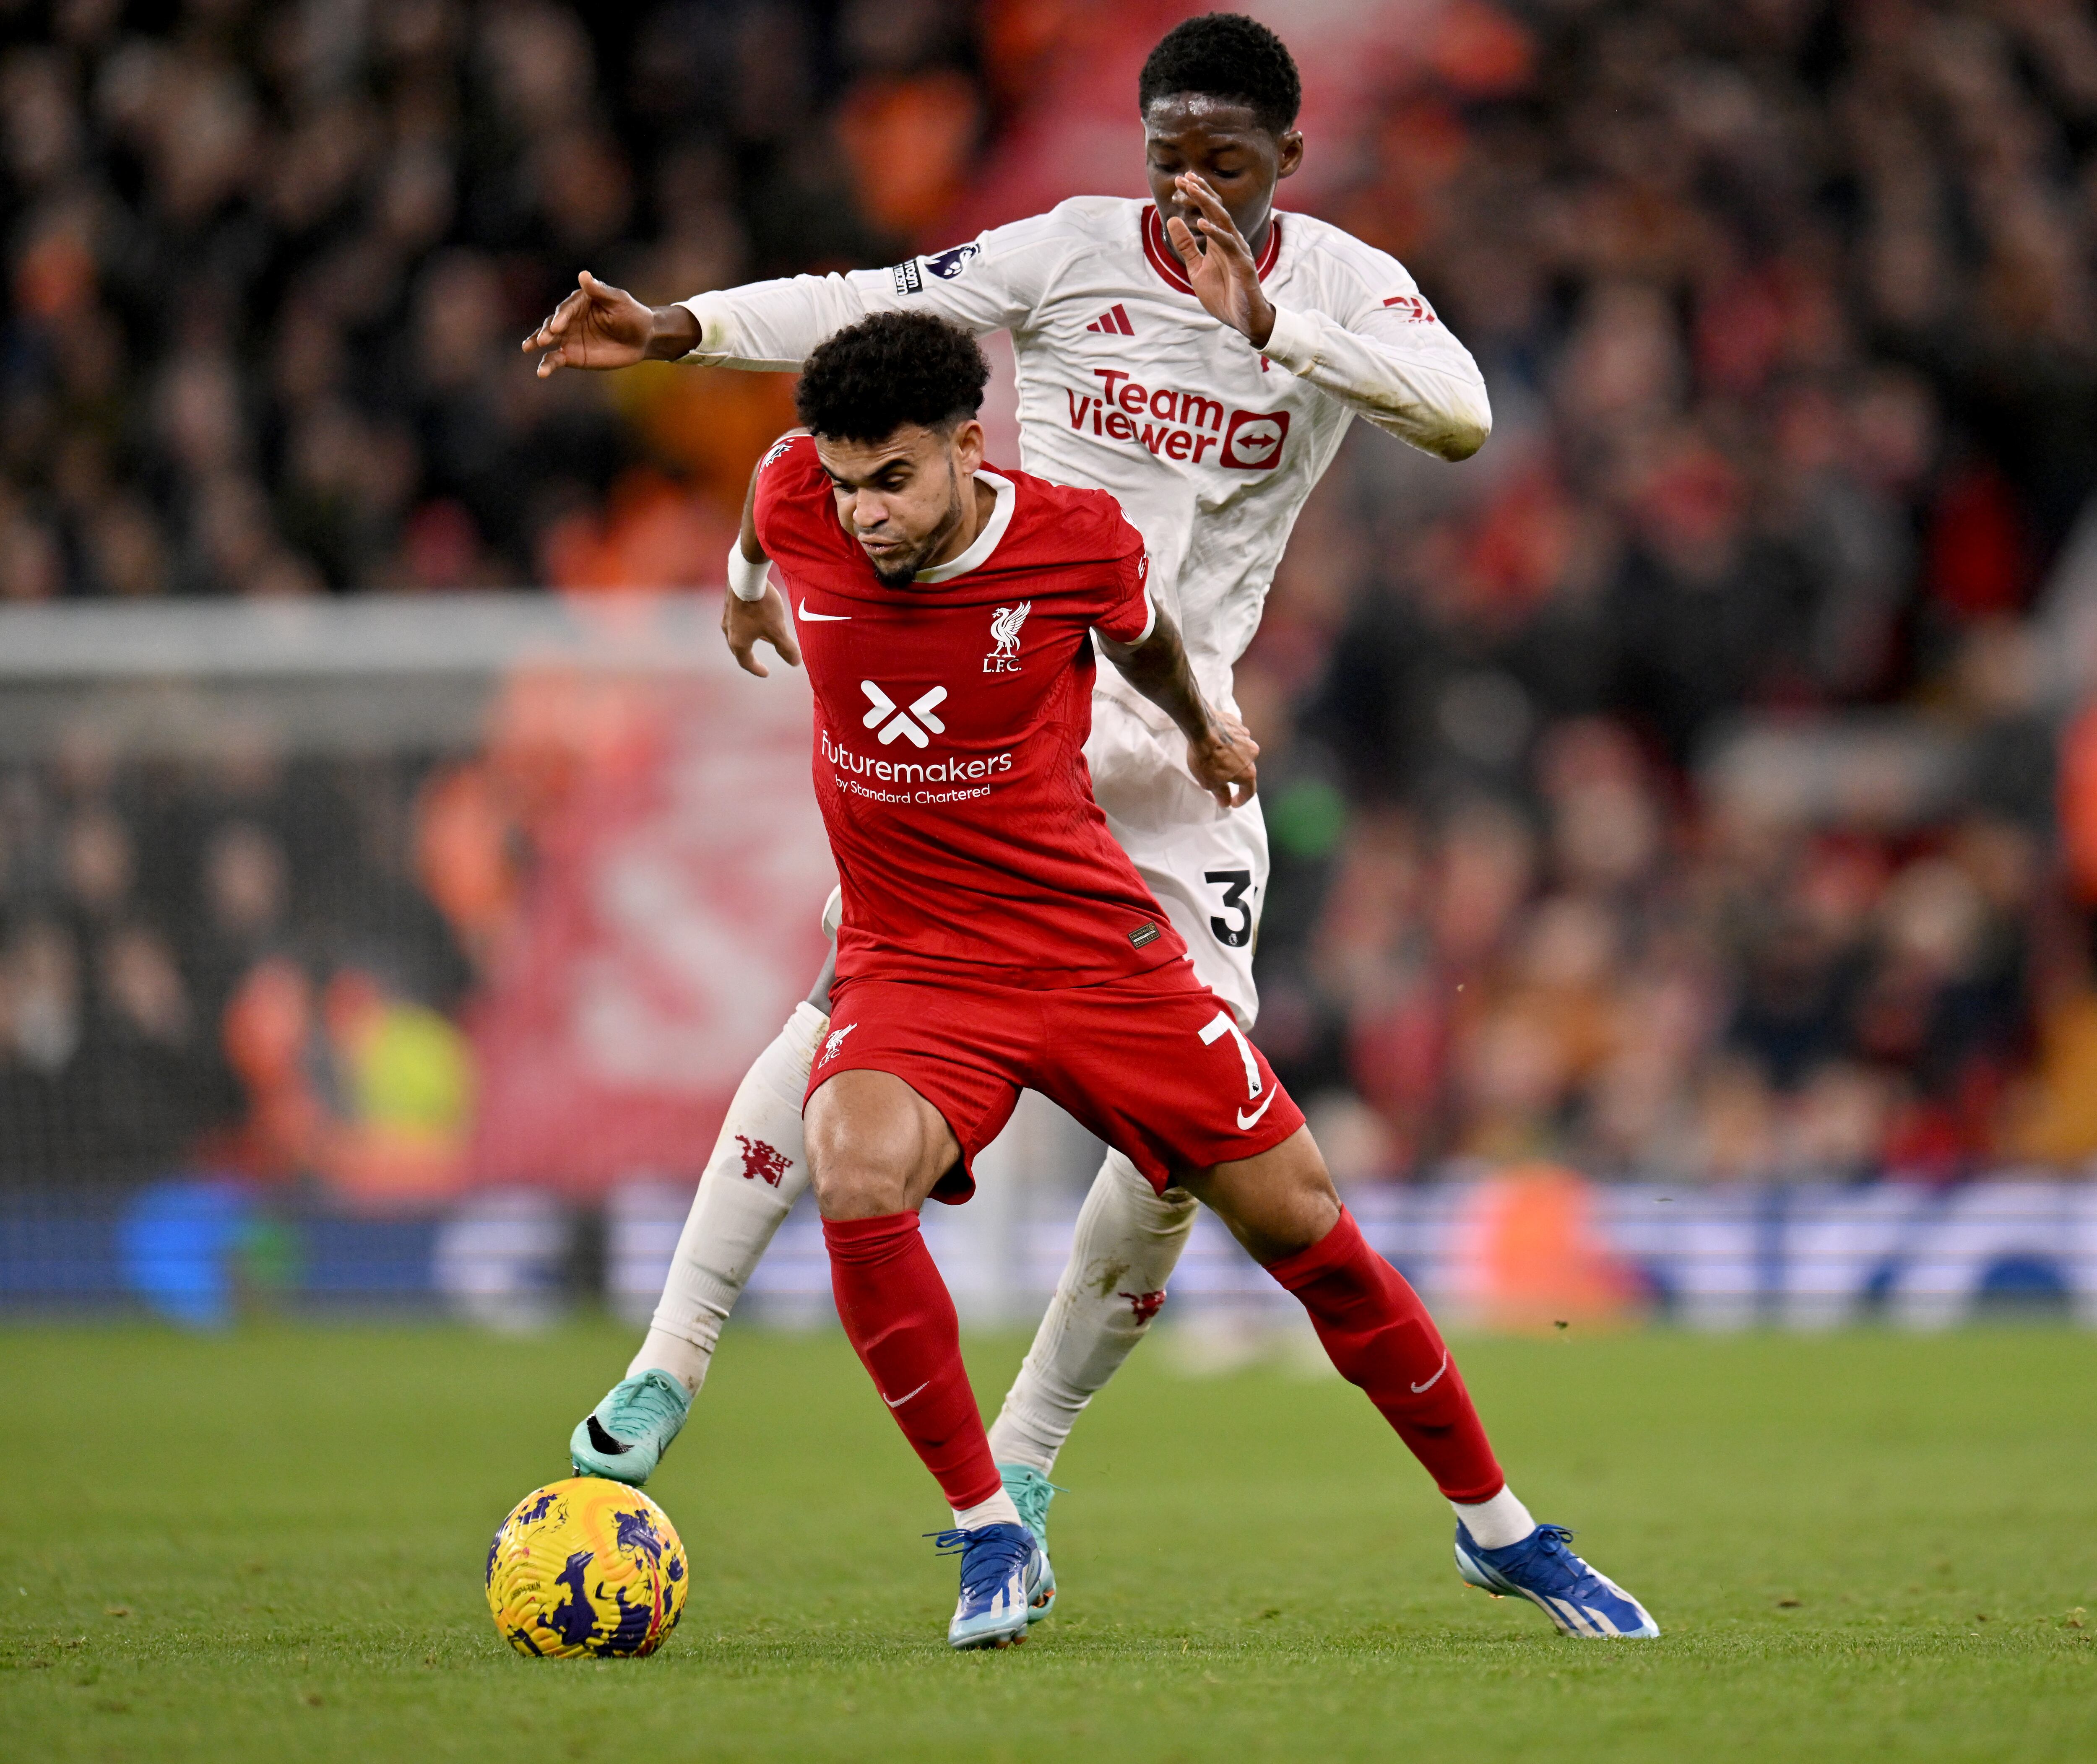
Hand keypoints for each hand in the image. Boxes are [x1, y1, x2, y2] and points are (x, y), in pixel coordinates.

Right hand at [523, 271, 694, 376]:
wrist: (642, 339)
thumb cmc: (632, 315)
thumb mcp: (619, 301)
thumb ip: (600, 291)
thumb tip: (584, 275)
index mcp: (579, 303)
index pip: (566, 309)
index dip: (562, 317)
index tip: (558, 326)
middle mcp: (569, 319)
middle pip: (553, 324)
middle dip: (546, 331)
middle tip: (542, 339)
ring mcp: (568, 338)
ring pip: (548, 341)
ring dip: (537, 343)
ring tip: (527, 348)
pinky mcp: (571, 355)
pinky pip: (555, 359)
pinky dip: (548, 365)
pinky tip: (542, 372)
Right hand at [722, 581, 801, 676]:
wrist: (746, 576)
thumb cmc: (761, 605)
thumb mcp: (777, 629)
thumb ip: (786, 647)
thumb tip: (796, 663)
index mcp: (738, 642)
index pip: (746, 662)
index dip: (757, 669)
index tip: (766, 673)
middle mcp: (728, 631)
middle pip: (739, 648)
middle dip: (750, 655)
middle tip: (758, 659)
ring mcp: (727, 616)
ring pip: (738, 633)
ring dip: (750, 638)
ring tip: (763, 637)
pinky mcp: (729, 603)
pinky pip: (738, 620)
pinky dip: (747, 625)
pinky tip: (758, 617)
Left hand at [1163, 175, 1275, 349]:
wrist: (1243, 320)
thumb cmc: (1223, 294)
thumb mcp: (1196, 269)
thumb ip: (1186, 246)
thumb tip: (1172, 220)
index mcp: (1219, 240)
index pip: (1209, 210)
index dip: (1197, 194)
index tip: (1181, 180)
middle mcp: (1230, 240)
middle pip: (1216, 209)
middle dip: (1200, 191)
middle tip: (1184, 176)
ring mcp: (1238, 251)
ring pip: (1223, 220)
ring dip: (1207, 204)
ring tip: (1192, 189)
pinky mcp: (1242, 265)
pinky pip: (1228, 245)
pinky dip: (1215, 234)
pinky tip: (1202, 224)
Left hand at [1187, 709, 1258, 809]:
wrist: (1201, 727)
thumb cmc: (1205, 758)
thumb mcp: (1210, 783)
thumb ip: (1221, 794)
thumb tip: (1226, 802)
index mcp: (1248, 772)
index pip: (1249, 791)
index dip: (1241, 799)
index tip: (1233, 803)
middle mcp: (1253, 755)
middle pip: (1245, 769)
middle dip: (1234, 775)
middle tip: (1220, 776)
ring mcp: (1247, 738)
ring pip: (1241, 752)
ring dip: (1232, 756)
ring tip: (1216, 755)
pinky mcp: (1239, 725)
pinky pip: (1235, 737)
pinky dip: (1228, 742)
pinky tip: (1217, 741)